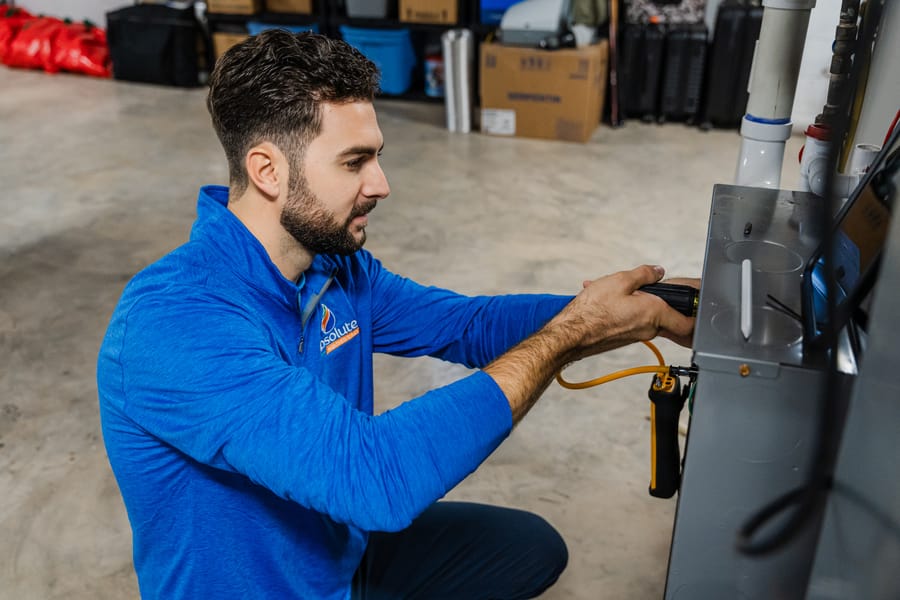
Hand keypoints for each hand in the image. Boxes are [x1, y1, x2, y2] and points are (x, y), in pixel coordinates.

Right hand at [558, 265, 695, 357]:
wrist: (571, 335)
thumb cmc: (592, 311)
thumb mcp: (620, 280)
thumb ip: (644, 274)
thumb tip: (657, 271)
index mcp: (654, 314)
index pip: (688, 322)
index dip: (696, 313)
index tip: (698, 303)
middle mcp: (648, 329)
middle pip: (666, 315)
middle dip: (657, 298)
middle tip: (645, 285)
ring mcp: (636, 336)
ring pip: (646, 316)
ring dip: (636, 301)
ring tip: (614, 289)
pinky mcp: (623, 338)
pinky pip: (632, 320)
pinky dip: (624, 308)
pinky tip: (605, 299)